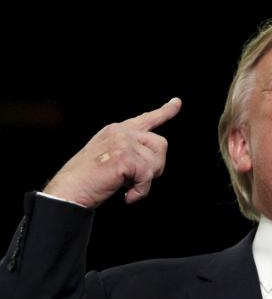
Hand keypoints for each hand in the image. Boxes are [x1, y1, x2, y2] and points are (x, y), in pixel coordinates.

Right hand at [43, 98, 181, 207]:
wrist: (68, 191)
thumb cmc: (87, 180)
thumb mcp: (110, 158)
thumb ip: (130, 152)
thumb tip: (154, 160)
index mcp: (116, 131)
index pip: (146, 119)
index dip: (165, 111)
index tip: (177, 102)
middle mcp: (120, 132)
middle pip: (160, 144)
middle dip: (156, 166)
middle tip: (137, 180)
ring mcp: (122, 142)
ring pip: (156, 162)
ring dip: (146, 180)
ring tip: (126, 186)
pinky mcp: (124, 157)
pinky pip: (147, 177)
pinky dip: (141, 191)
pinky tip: (127, 197)